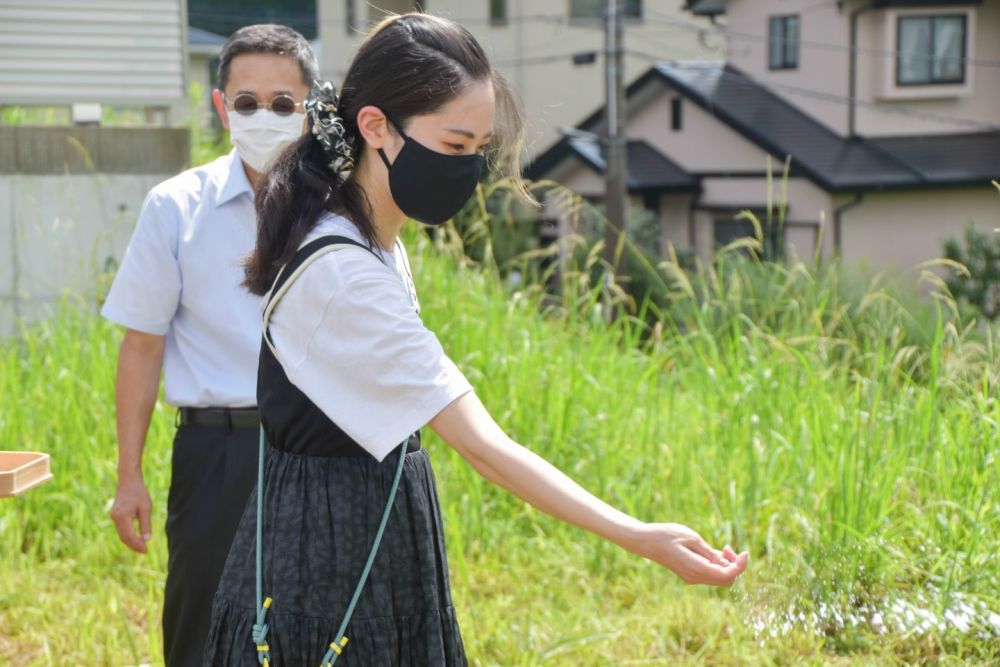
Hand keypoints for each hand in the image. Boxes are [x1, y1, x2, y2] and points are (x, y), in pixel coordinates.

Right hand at [109, 476, 152, 553]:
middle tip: (145, 551)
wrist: (128, 481)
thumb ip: (146, 524)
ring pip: (121, 534)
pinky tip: (136, 538)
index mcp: (122, 516)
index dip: (137, 545)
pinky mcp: (115, 516)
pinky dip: (128, 536)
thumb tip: (147, 539)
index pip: (129, 536)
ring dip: (130, 542)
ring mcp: (113, 517)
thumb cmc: (139, 493)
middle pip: (123, 537)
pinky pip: (121, 529)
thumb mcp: (146, 508)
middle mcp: (115, 518)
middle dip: (134, 546)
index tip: (146, 550)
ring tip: (142, 547)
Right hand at [630, 523, 747, 585]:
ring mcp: (691, 577)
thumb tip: (728, 564)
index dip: (740, 566)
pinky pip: (709, 574)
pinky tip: (712, 552)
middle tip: (728, 547)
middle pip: (726, 580)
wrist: (645, 541)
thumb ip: (711, 553)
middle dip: (734, 565)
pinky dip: (716, 565)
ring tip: (722, 548)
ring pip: (718, 578)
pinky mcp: (688, 574)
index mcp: (697, 568)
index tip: (744, 552)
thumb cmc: (666, 535)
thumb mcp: (692, 538)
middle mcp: (695, 577)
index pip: (728, 576)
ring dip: (725, 565)